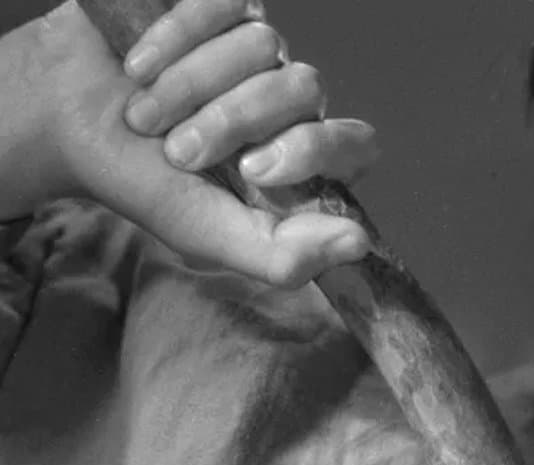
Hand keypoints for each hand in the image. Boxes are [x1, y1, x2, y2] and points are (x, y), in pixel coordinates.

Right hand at [1, 0, 375, 286]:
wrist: (61, 122)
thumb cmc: (140, 180)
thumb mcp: (206, 233)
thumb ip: (283, 256)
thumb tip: (357, 244)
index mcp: (299, 154)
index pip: (356, 143)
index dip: (314, 150)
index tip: (253, 169)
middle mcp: (289, 98)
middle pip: (305, 88)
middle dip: (232, 121)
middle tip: (178, 152)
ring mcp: (257, 48)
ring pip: (263, 44)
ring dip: (190, 86)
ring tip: (145, 114)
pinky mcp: (220, 6)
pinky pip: (224, 5)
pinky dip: (173, 38)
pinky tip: (138, 65)